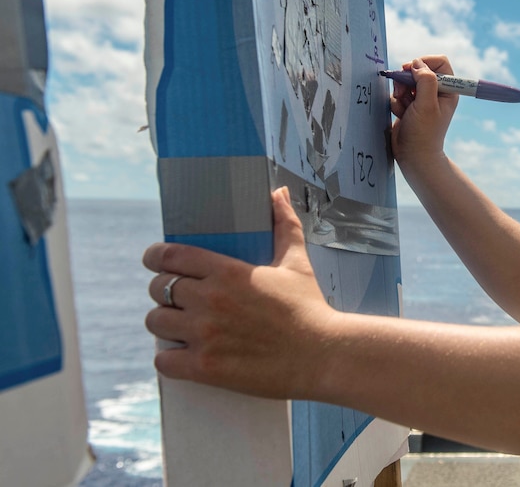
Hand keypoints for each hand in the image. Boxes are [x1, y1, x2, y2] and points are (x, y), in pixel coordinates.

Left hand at [143, 187, 337, 399]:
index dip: (156, 256)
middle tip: (178, 298)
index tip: (155, 260)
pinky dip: (169, 357)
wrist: (323, 355)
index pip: (171, 256)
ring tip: (180, 325)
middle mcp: (211, 300)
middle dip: (163, 291)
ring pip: (155, 322)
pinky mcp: (205, 368)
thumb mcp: (297, 263)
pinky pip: (162, 360)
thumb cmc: (310, 308)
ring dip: (164, 323)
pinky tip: (183, 354)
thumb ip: (283, 225)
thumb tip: (277, 193)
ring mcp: (205, 335)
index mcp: (229, 272)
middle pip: (158, 288)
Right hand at [388, 56, 458, 170]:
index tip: (412, 70)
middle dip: (407, 80)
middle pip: (419, 69)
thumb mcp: (427, 105)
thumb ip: (425, 81)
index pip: (440, 62)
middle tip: (403, 92)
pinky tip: (401, 115)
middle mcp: (436, 92)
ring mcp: (422, 98)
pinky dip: (396, 102)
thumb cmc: (424, 133)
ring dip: (400, 93)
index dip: (425, 62)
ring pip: (405, 81)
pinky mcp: (409, 104)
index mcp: (448, 90)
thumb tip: (417, 64)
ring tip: (404, 109)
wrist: (413, 155)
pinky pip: (398, 93)